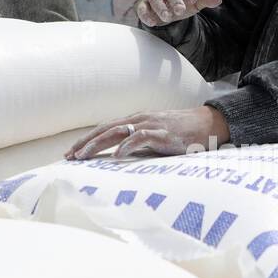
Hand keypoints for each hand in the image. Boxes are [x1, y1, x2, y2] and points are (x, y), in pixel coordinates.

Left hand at [65, 106, 230, 159]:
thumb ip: (139, 143)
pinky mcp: (162, 134)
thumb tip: (121, 157)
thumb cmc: (182, 133)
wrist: (208, 124)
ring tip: (83, 156)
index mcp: (135, 120)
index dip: (87, 140)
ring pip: (117, 132)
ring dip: (98, 144)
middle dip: (85, 143)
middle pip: (105, 129)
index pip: (105, 129)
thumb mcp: (155, 136)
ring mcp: (150, 125)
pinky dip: (126, 146)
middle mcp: (139, 120)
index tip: (72, 153)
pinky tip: (116, 156)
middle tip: (69, 156)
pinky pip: (140, 138)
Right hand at [135, 0, 221, 27]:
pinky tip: (152, 22)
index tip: (194, 0)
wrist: (167, 10)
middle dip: (174, 0)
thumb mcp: (195, 2)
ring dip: (161, 8)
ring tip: (167, 18)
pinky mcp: (143, 5)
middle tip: (180, 11)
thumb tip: (218, 0)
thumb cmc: (183, 2)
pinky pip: (142, 9)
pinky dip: (146, 15)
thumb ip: (205, 0)